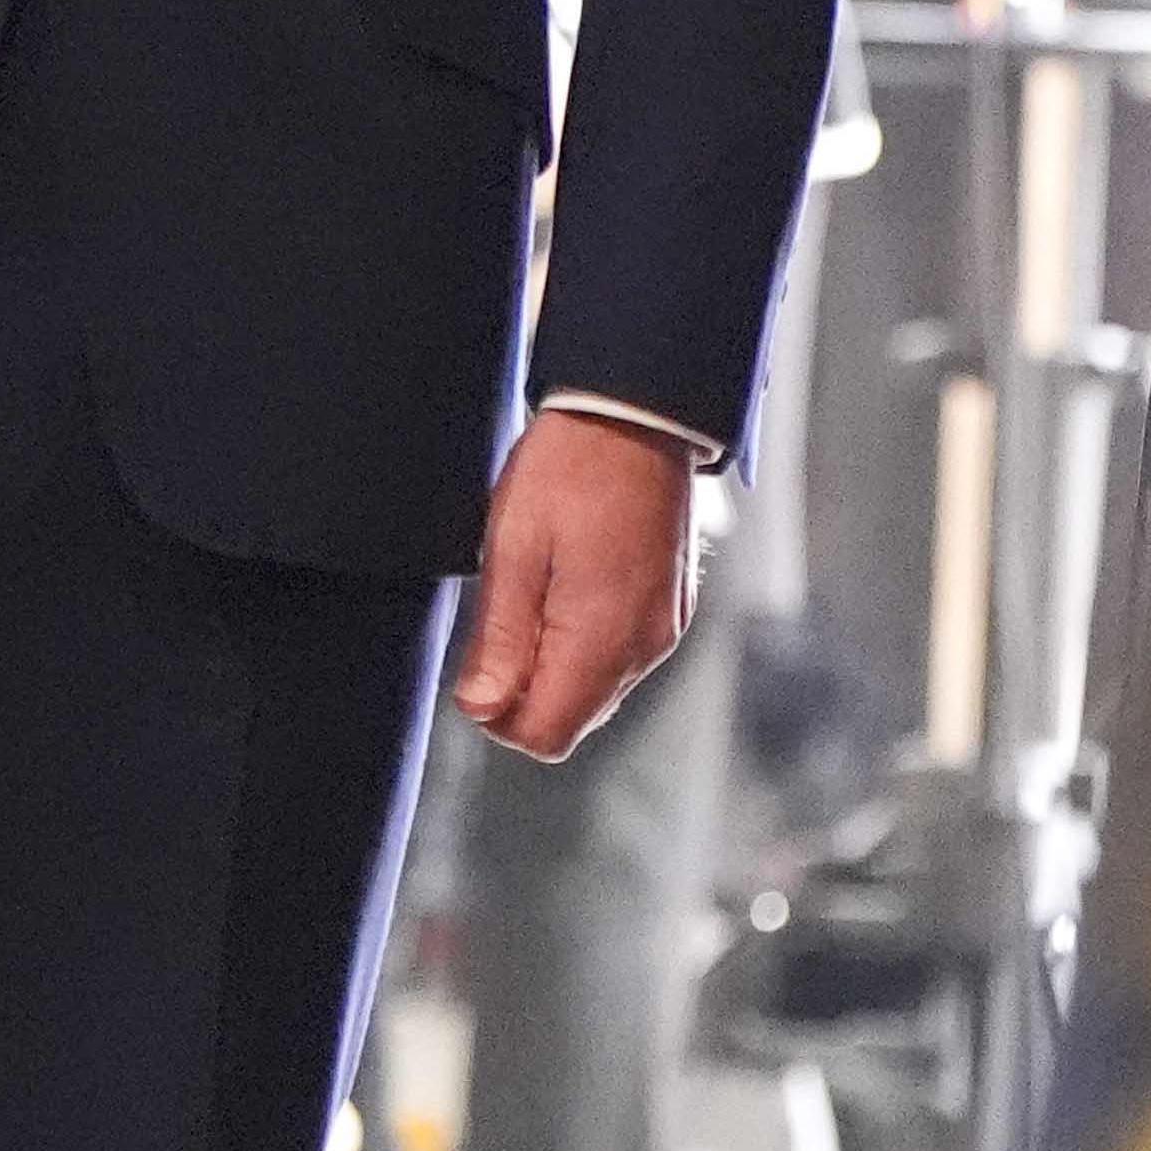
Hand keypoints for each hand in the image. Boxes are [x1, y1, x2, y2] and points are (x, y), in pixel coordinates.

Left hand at [453, 411, 697, 762]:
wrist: (636, 414)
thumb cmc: (570, 470)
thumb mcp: (512, 549)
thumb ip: (500, 638)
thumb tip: (482, 708)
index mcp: (602, 636)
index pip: (546, 736)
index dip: (498, 715)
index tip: (480, 664)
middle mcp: (644, 645)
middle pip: (572, 719)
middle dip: (526, 690)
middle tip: (503, 614)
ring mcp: (663, 629)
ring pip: (596, 690)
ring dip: (554, 662)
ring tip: (536, 589)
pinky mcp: (670, 610)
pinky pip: (620, 656)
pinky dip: (585, 641)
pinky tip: (566, 584)